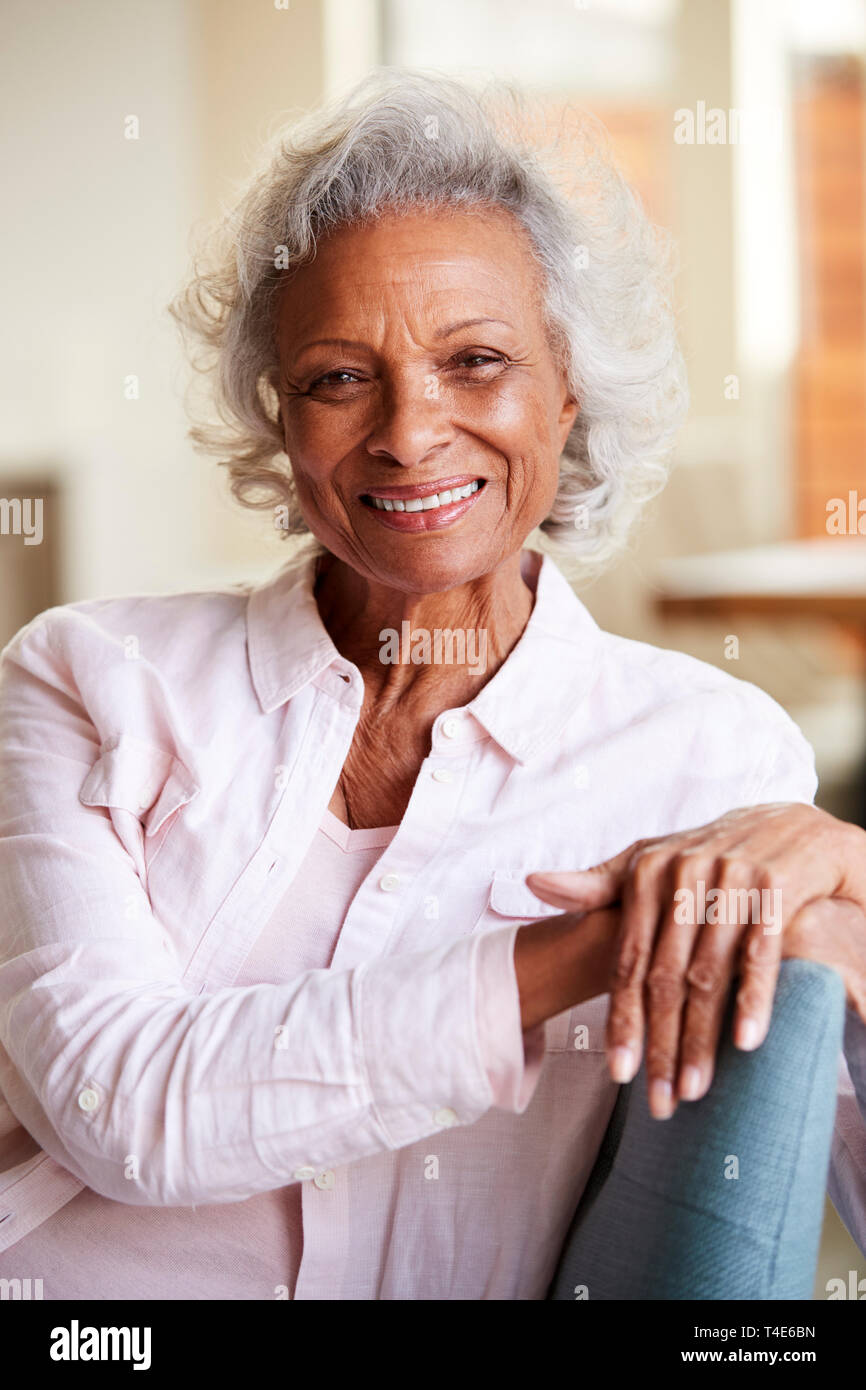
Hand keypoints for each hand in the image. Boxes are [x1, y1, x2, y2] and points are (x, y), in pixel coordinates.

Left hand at [526, 803, 865, 1117]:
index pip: (628, 961)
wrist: (782, 825)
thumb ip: (595, 883)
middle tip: (659, 1102)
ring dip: (701, 1038)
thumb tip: (533, 883)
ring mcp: (731, 882)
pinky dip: (753, 999)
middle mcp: (684, 876)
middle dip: (661, 1045)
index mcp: (646, 873)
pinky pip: (761, 954)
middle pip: (665, 978)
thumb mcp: (648, 862)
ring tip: (693, 1091)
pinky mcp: (775, 889)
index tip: (619, 1074)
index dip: (623, 1021)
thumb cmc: (702, 854)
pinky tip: (745, 1043)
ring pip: (710, 975)